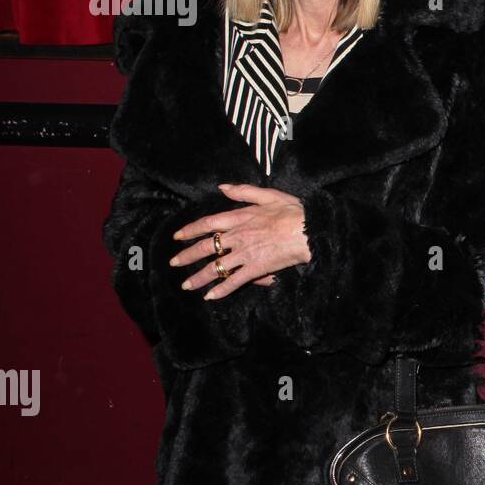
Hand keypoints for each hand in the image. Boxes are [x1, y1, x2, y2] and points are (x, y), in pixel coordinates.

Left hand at [169, 183, 310, 299]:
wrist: (310, 231)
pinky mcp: (256, 268)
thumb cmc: (294, 212)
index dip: (191, 230)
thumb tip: (223, 188)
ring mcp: (246, 254)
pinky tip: (210, 297)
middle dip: (187, 256)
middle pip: (205, 248)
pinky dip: (221, 290)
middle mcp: (238, 237)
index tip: (178, 236)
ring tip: (187, 285)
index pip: (208, 224)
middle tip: (174, 263)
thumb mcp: (269, 195)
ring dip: (199, 277)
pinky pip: (234, 281)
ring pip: (216, 267)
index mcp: (240, 218)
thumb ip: (244, 192)